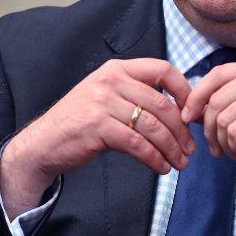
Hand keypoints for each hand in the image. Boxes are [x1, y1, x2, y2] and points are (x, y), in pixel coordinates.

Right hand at [0, 58, 193, 217]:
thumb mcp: (107, 97)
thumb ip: (137, 96)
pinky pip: (138, 144)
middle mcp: (110, 80)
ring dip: (172, 148)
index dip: (184, 91)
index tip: (192, 115)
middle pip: (162, 104)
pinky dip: (154, 158)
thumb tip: (180, 110)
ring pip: (152, 126)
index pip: (163, 69)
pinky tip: (161, 167)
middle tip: (191, 149)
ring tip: (180, 163)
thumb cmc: (81, 122)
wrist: (43, 143)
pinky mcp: (98, 126)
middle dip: (181, 130)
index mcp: (117, 69)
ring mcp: (103, 102)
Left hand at [181, 59, 235, 215]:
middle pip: (215, 99)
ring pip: (222, 118)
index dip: (197, 97)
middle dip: (211, 130)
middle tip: (223, 150)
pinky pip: (233, 132)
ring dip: (226, 144)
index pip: (216, 74)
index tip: (190, 118)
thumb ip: (229, 105)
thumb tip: (191, 109)